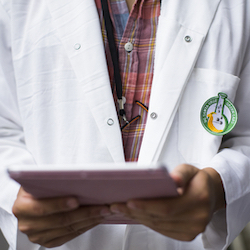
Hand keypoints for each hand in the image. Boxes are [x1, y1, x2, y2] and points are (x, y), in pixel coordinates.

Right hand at [13, 187, 110, 247]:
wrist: (30, 201)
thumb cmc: (37, 187)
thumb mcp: (38, 179)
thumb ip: (50, 180)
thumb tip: (74, 176)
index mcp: (22, 206)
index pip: (42, 208)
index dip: (59, 204)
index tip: (76, 200)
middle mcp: (28, 224)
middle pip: (60, 220)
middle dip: (84, 213)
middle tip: (102, 206)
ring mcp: (37, 235)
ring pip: (68, 229)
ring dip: (89, 220)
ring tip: (103, 211)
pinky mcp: (47, 241)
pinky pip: (70, 236)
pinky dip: (85, 226)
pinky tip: (95, 219)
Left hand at [110, 164, 224, 240]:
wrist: (212, 193)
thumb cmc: (196, 179)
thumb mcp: (189, 169)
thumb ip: (181, 174)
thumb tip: (173, 180)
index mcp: (199, 199)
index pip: (167, 207)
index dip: (146, 206)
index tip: (128, 202)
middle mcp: (198, 218)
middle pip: (160, 218)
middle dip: (135, 212)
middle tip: (116, 205)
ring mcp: (194, 230)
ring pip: (159, 226)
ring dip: (138, 218)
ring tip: (122, 210)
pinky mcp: (188, 235)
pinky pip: (163, 230)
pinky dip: (147, 223)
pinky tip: (136, 215)